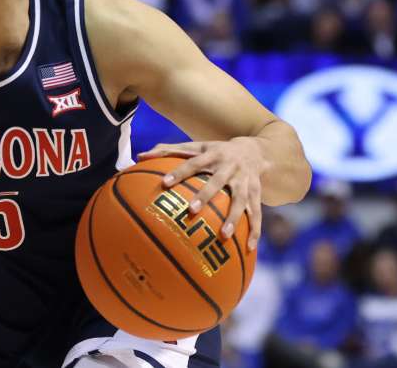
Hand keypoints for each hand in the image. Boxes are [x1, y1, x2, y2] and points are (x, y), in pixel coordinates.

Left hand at [138, 137, 267, 250]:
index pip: (193, 163)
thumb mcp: (196, 146)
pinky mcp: (257, 194)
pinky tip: (249, 248)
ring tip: (224, 236)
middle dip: (206, 195)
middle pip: (217, 182)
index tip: (164, 184)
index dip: (179, 172)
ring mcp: (245, 181)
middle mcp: (230, 167)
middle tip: (192, 211)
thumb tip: (139, 156)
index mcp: (212, 155)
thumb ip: (168, 150)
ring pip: (240, 200)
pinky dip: (255, 231)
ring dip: (234, 218)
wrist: (255, 150)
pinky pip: (257, 214)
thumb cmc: (216, 151)